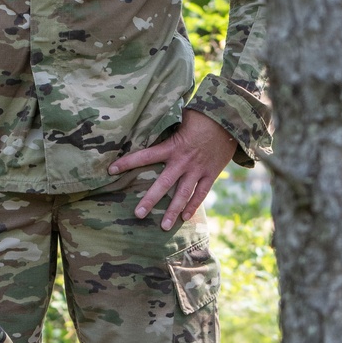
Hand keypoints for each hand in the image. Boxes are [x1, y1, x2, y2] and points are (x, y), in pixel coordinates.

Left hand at [107, 110, 236, 230]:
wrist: (231, 120)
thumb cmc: (203, 115)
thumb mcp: (181, 116)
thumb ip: (167, 124)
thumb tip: (150, 117)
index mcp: (173, 146)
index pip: (145, 156)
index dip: (127, 163)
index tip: (111, 170)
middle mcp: (183, 161)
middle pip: (163, 184)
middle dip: (150, 200)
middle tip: (137, 214)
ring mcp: (198, 170)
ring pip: (183, 194)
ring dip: (173, 211)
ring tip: (163, 226)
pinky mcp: (211, 173)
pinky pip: (201, 193)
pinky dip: (194, 205)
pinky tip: (185, 218)